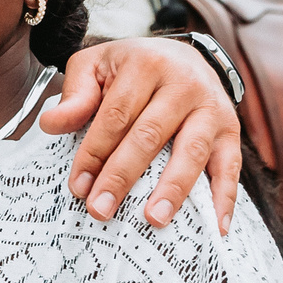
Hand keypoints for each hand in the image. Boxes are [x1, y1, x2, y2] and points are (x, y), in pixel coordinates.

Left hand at [39, 37, 241, 231]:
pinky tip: (214, 227)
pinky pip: (230, 166)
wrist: (183, 55)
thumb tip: (51, 124)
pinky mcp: (231, 130)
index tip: (78, 186)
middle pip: (149, 135)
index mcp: (146, 64)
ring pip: (191, 151)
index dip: (94, 152)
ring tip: (153, 219)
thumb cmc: (132, 67)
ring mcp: (212, 107)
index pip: (115, 115)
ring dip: (173, 189)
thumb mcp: (96, 66)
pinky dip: (224, 198)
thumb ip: (75, 95)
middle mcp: (183, 83)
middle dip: (122, 176)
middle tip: (101, 209)